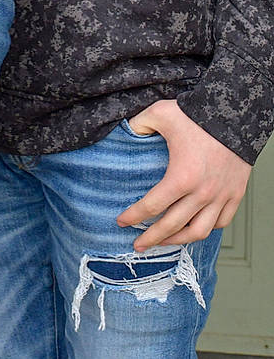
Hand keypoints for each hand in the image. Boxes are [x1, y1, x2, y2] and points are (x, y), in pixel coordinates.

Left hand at [117, 99, 251, 249]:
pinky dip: (206, 229)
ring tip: (164, 242)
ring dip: (178, 240)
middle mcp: (202, 192)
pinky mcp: (235, 194)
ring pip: (199, 232)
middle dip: (152, 238)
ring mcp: (221, 196)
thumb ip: (139, 124)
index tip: (121, 221)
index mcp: (181, 176)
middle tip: (137, 245)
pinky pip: (221, 222)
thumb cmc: (198, 115)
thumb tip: (125, 132)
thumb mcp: (160, 113)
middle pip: (172, 226)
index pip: (152, 206)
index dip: (134, 216)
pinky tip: (193, 228)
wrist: (235, 114)